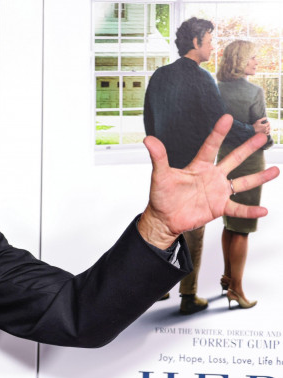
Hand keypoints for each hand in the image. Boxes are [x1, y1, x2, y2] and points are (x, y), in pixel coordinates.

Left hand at [138, 114, 278, 249]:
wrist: (163, 219)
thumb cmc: (161, 196)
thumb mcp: (160, 176)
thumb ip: (158, 157)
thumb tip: (148, 139)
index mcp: (198, 166)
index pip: (210, 146)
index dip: (218, 133)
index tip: (227, 117)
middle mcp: (212, 176)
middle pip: (233, 159)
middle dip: (248, 148)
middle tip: (263, 135)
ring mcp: (218, 192)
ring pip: (243, 182)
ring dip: (259, 177)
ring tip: (276, 170)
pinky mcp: (219, 207)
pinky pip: (238, 209)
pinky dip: (250, 210)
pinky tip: (263, 210)